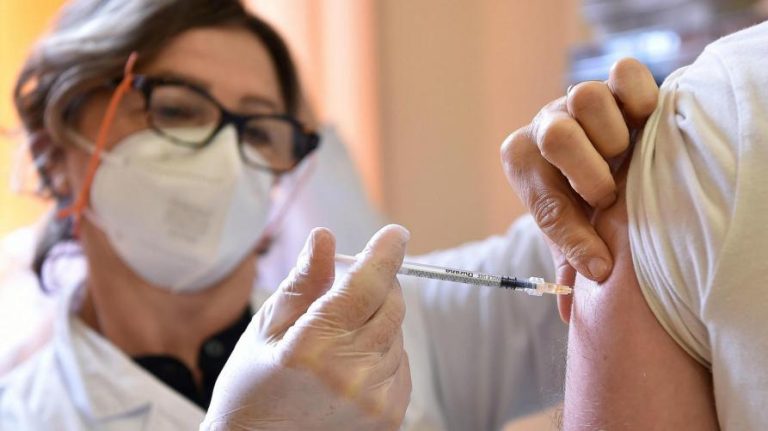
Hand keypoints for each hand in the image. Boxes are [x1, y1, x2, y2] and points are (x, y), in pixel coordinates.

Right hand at [201, 225, 410, 430]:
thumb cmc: (252, 388)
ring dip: (376, 322)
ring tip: (337, 341)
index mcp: (313, 348)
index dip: (385, 253)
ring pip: (397, 332)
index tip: (396, 235)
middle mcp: (351, 374)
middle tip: (345, 290)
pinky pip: (401, 362)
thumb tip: (325, 238)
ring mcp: (375, 399)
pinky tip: (350, 364)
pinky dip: (382, 352)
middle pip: (391, 304)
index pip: (366, 285)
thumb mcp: (266, 329)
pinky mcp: (390, 415)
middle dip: (376, 285)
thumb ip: (303, 283)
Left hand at [500, 58, 658, 320]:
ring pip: (586, 99)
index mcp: (523, 161)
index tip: (602, 268)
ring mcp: (578, 98)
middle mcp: (545, 124)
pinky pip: (625, 74)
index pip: (544, 203)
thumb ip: (570, 260)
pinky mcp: (616, 79)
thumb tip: (567, 311)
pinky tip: (646, 125)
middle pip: (556, 136)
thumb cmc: (586, 198)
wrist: (610, 154)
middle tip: (609, 195)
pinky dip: (640, 99)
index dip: (576, 240)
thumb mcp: (575, 228)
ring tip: (626, 159)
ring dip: (614, 139)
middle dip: (590, 175)